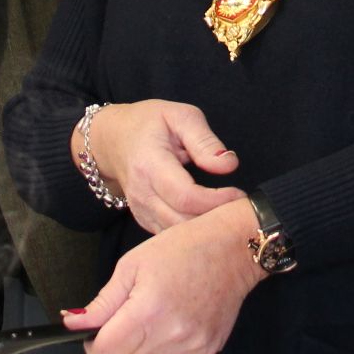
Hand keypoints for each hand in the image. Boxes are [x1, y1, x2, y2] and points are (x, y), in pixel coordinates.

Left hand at [63, 198, 265, 353]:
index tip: (95, 331)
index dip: (93, 343)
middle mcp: (171, 333)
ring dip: (142, 348)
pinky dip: (166, 348)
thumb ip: (103, 301)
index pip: (105, 352)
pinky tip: (174, 321)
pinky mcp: (207, 349)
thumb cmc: (185, 247)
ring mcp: (192, 345)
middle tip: (126, 316)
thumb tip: (74, 323)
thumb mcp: (133, 264)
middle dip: (117, 344)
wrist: (235, 248)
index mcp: (148, 310)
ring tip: (154, 316)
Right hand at [75, 100, 245, 233]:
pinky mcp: (145, 221)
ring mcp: (141, 211)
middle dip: (215, 220)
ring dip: (206, 230)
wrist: (113, 140)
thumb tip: (228, 164)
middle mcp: (142, 194)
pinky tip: (210, 220)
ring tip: (228, 214)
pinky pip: (171, 237)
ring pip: (176, 236)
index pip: (186, 196)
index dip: (216, 201)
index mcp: (150, 165)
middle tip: (240, 208)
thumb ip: (204, 140)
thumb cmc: (148, 124)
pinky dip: (193, 234)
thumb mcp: (179, 116)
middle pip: (182, 222)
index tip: (239, 194)